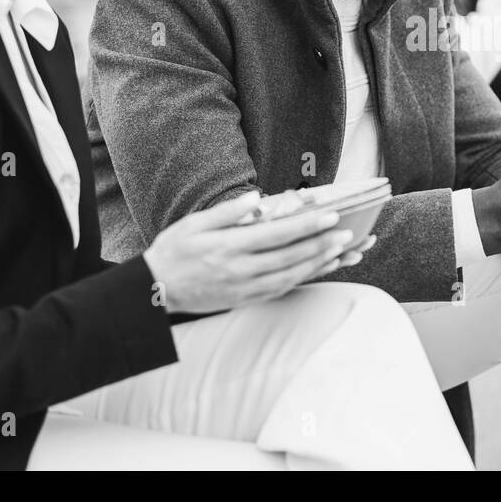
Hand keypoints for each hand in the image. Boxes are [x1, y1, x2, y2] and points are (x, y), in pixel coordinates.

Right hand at [143, 193, 360, 313]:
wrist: (153, 292)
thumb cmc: (174, 251)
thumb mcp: (194, 224)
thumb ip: (228, 212)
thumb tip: (258, 201)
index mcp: (229, 247)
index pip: (277, 235)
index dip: (307, 225)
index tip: (330, 215)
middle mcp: (240, 270)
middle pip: (290, 256)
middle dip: (322, 244)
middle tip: (347, 232)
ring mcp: (244, 289)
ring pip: (290, 276)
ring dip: (319, 263)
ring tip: (342, 251)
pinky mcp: (245, 300)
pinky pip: (281, 290)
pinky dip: (304, 279)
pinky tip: (319, 270)